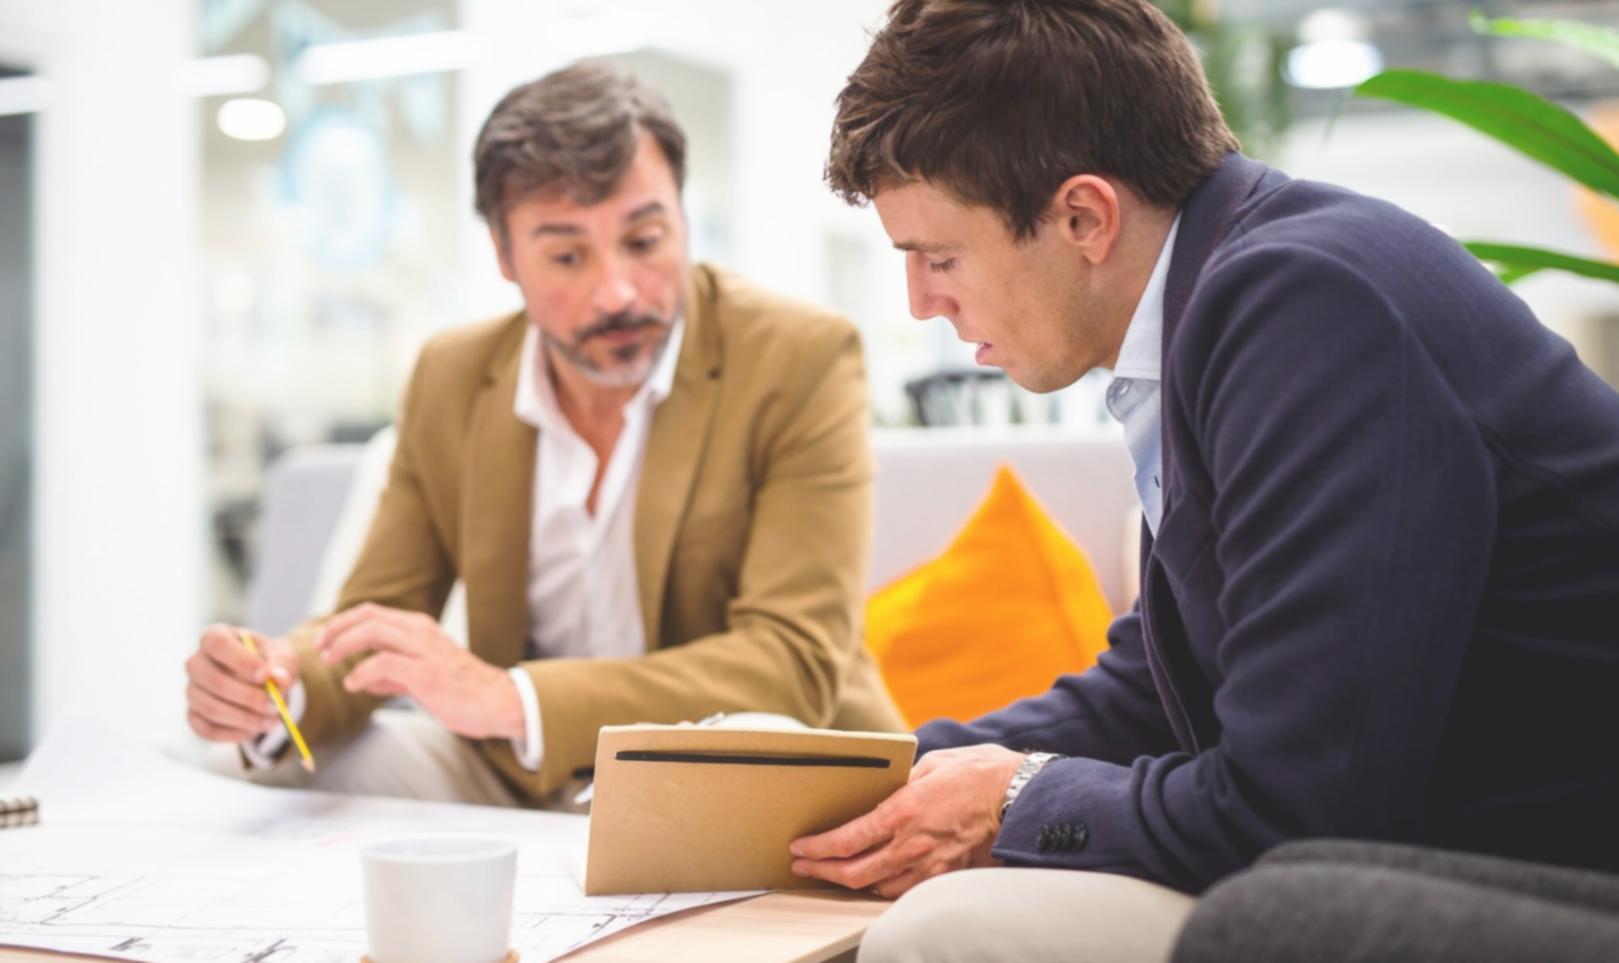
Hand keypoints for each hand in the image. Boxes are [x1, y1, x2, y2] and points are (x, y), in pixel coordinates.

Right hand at [185, 624, 297, 741]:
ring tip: (272, 721)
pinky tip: (255, 730)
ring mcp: (192, 690)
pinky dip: (234, 733)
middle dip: (247, 697)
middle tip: (273, 706)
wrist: (263, 679)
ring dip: (244, 718)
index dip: (240, 661)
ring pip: (211, 708)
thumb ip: (282, 665)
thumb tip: (277, 679)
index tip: (264, 676)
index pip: (217, 644)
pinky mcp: (193, 715)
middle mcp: (196, 662)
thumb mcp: (282, 657)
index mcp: (215, 636)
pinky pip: (207, 730)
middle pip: (213, 680)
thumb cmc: (269, 662)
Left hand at [317, 602, 522, 740]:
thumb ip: (393, 675)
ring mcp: (424, 651)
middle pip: (367, 616)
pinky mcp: (426, 673)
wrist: (497, 702)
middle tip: (321, 648)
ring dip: (344, 645)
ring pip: (373, 631)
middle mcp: (420, 632)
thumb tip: (364, 680)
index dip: (343, 623)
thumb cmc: (462, 691)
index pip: (372, 613)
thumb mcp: (422, 677)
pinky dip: (362, 672)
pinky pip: (384, 663)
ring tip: (330, 661)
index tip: (325, 641)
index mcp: (419, 629)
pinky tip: (354, 685)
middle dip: (336, 630)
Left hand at [789, 744, 1025, 898]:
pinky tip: (877, 878)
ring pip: (878, 886)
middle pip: (854, 872)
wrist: (1022, 798)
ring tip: (836, 873)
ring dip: (852, 882)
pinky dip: (885, 886)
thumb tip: (887, 787)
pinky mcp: (947, 875)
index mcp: (902, 812)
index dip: (818, 848)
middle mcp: (911, 845)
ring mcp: (929, 865)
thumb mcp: (931, 764)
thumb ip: (903, 780)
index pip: (846, 840)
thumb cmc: (980, 773)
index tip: (800, 847)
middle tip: (804, 866)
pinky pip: (906, 889)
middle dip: (823, 871)